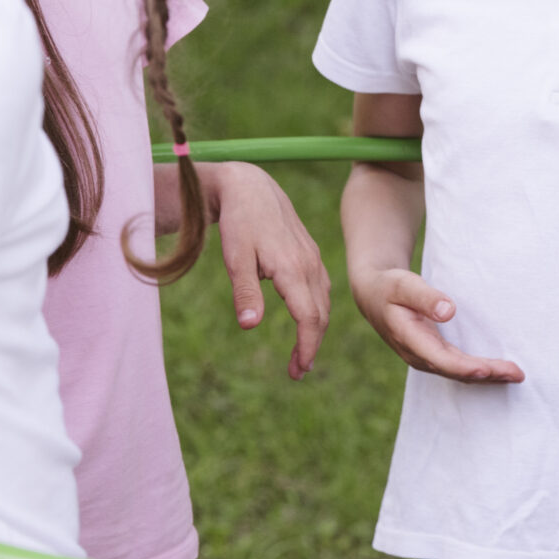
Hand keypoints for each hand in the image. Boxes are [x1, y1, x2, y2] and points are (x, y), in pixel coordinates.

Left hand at [204, 163, 331, 379]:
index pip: (309, 318)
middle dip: (311, 346)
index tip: (298, 370)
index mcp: (293, 269)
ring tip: (300, 354)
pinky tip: (305, 320)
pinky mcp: (310, 254)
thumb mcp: (235, 257)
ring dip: (315, 330)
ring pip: (323, 303)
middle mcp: (309, 265)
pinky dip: (317, 311)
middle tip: (296, 372)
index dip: (306, 347)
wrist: (251, 186)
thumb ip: (244, 292)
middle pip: (320, 315)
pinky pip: (321, 289)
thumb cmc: (240, 222)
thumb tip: (250, 326)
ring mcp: (313, 259)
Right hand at [349, 266, 523, 384]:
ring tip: (515, 375)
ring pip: (459, 374)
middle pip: (457, 372)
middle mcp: (419, 355)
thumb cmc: (390, 286)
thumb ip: (425, 297)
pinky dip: (478, 370)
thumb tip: (448, 311)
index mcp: (410, 340)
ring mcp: (425, 357)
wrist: (373, 294)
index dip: (468, 367)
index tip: (490, 368)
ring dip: (487, 375)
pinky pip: (458, 367)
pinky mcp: (432, 354)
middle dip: (488, 375)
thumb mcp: (403, 285)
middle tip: (518, 374)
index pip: (443, 361)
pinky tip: (497, 369)